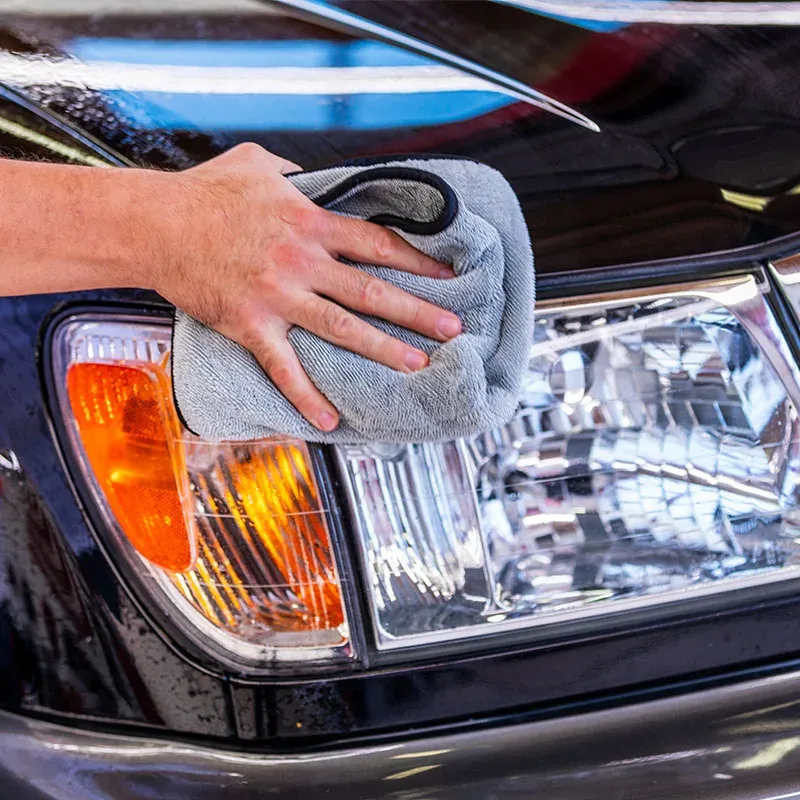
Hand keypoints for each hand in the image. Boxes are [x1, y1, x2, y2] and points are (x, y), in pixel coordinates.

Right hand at [156, 143, 460, 431]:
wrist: (154, 224)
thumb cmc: (206, 192)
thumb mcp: (259, 164)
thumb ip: (299, 174)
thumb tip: (319, 179)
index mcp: (311, 224)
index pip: (378, 243)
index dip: (419, 260)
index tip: (448, 276)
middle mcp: (303, 262)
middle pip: (372, 289)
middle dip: (417, 311)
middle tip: (454, 329)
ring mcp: (279, 296)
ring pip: (342, 328)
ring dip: (383, 349)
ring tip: (417, 366)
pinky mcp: (251, 325)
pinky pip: (284, 368)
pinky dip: (307, 396)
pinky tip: (329, 421)